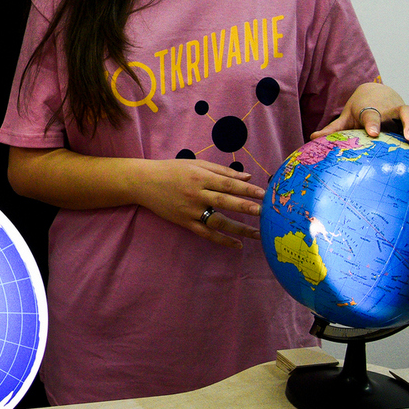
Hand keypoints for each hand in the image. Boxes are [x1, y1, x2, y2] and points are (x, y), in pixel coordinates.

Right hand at [136, 159, 262, 248]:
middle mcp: (196, 194)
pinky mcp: (184, 222)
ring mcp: (190, 210)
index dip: (246, 190)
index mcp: (200, 177)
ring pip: (217, 221)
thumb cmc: (172, 170)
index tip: (264, 194)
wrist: (144, 182)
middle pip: (224, 201)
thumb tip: (247, 178)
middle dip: (245, 207)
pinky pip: (205, 233)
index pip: (228, 184)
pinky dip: (222, 240)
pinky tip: (237, 245)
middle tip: (264, 212)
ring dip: (238, 227)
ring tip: (257, 233)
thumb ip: (222, 171)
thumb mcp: (195, 164)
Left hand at [311, 82, 408, 153]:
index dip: (372, 123)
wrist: (376, 93)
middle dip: (407, 124)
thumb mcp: (346, 117)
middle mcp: (392, 111)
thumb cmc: (359, 109)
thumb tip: (312, 139)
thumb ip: (333, 129)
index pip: (372, 115)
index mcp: (372, 109)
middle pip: (404, 112)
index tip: (372, 134)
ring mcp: (408, 117)